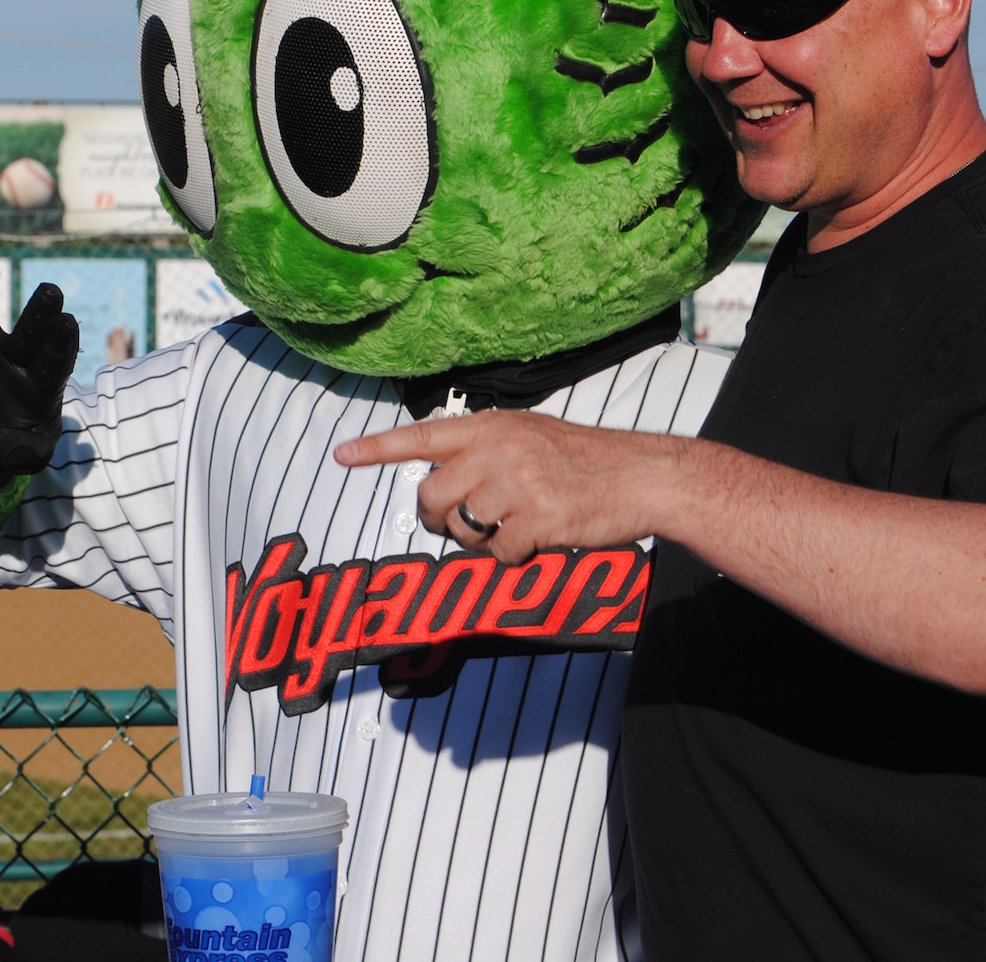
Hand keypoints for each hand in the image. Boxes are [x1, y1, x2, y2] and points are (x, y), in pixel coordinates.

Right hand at [0, 253, 78, 473]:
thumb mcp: (27, 455)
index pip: (56, 362)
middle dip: (41, 313)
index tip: (69, 323)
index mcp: (45, 384)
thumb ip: (21, 451)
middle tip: (52, 290)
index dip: (62, 344)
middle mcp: (20, 358)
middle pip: (31, 333)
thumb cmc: (17, 441)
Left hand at [334, 411, 683, 562]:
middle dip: (442, 520)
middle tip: (471, 523)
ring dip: (481, 542)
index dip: (378, 448)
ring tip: (512, 530)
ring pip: (463, 529)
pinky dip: (512, 557)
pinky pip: (499, 553)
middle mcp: (499, 449)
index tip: (342, 455)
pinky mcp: (539, 517)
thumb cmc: (587, 460)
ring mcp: (518, 483)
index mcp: (493, 427)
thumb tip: (443, 487)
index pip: (423, 436)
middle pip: (433, 497)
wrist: (643, 474)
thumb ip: (486, 452)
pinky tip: (536, 542)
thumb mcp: (531, 435)